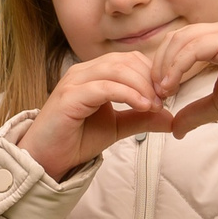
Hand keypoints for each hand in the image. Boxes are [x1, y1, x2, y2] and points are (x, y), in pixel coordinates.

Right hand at [19, 52, 171, 180]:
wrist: (46, 158)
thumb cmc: (75, 140)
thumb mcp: (117, 126)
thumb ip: (141, 118)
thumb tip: (171, 118)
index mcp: (93, 73)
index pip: (130, 59)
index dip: (153, 73)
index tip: (167, 95)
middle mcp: (83, 72)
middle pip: (126, 61)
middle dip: (151, 79)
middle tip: (165, 100)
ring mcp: (74, 82)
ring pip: (117, 70)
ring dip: (142, 86)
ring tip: (156, 105)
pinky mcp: (69, 96)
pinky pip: (105, 87)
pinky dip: (128, 95)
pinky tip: (143, 106)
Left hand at [149, 20, 217, 136]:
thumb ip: (195, 112)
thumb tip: (175, 129)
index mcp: (216, 39)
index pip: (176, 42)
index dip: (160, 66)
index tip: (156, 94)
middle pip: (174, 39)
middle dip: (158, 65)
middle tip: (154, 93)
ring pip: (181, 40)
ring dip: (164, 67)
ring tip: (161, 92)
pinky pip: (194, 48)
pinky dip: (177, 67)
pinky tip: (171, 86)